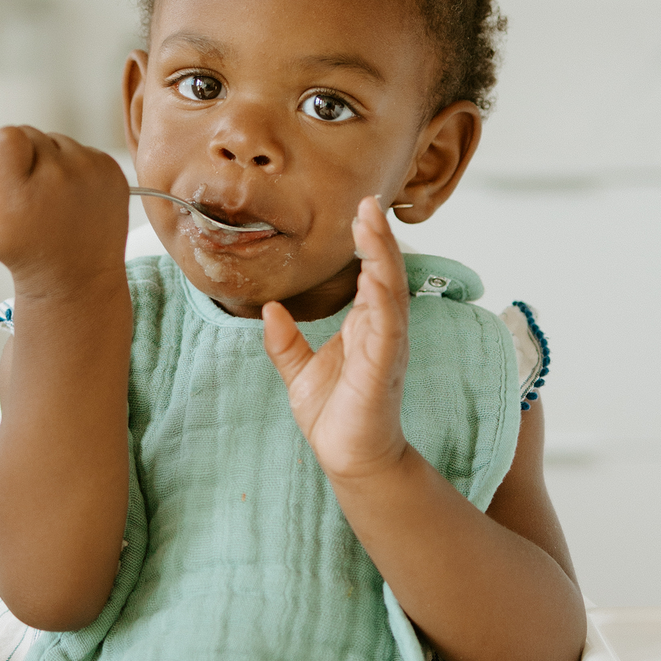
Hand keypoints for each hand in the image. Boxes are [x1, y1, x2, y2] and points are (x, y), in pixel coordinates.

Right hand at [0, 126, 129, 297]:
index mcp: (23, 194)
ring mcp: (91, 173)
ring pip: (57, 140)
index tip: (5, 174)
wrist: (80, 279)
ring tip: (54, 199)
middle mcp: (60, 178)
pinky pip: (83, 149)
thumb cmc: (29, 255)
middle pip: (29, 133)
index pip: (4, 136)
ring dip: (51, 161)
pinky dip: (76, 167)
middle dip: (25, 157)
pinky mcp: (113, 172)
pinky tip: (75, 198)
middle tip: (31, 195)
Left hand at [263, 195, 410, 481]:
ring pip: (390, 291)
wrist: (348, 459)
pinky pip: (387, 326)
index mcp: (365, 327)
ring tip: (372, 222)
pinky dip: (383, 297)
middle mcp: (382, 331)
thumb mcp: (298, 371)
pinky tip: (375, 273)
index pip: (370, 275)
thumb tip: (269, 307)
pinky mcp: (383, 368)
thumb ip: (285, 340)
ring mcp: (387, 347)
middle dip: (378, 237)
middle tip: (368, 201)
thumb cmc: (334, 416)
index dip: (367, 244)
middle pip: (385, 273)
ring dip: (383, 255)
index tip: (358, 210)